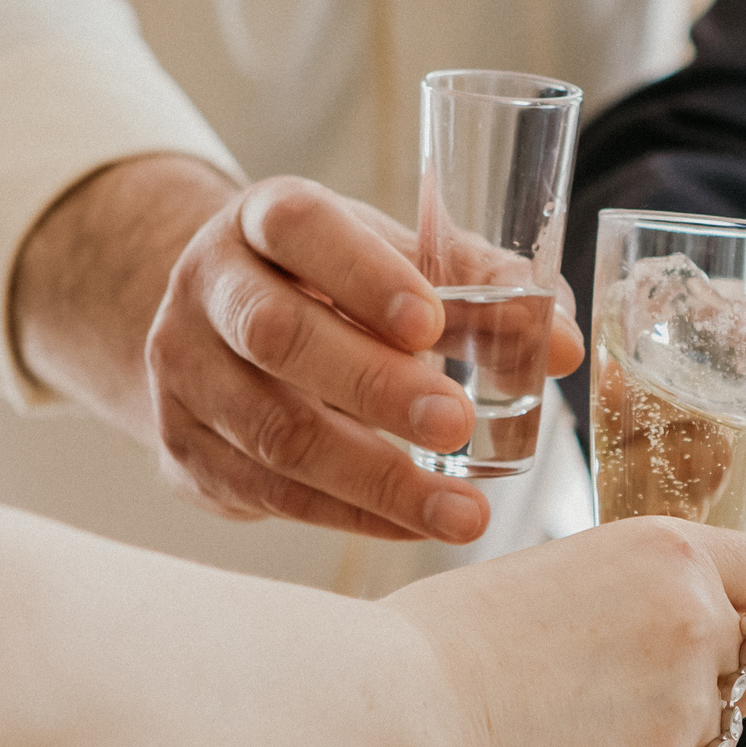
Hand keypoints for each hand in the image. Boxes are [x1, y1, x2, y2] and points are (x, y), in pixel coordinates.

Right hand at [15, 157, 584, 542]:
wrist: (219, 331)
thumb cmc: (335, 289)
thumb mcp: (399, 263)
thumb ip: (485, 289)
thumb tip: (561, 346)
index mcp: (264, 221)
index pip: (299, 227)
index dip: (362, 273)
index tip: (431, 323)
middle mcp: (208, 288)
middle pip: (277, 335)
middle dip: (373, 386)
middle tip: (458, 423)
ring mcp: (184, 373)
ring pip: (272, 431)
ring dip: (374, 478)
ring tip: (463, 511)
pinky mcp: (186, 450)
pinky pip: (271, 493)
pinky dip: (354, 515)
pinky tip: (418, 524)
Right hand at [388, 518, 745, 746]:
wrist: (414, 700)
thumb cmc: (462, 630)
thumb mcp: (572, 568)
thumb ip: (644, 593)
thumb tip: (675, 632)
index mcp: (672, 553)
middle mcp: (695, 619)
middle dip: (718, 690)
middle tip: (650, 703)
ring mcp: (681, 703)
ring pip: (718, 742)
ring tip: (598, 746)